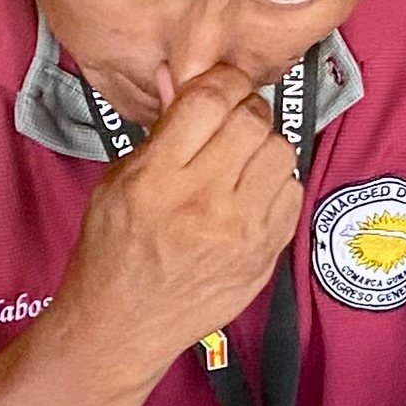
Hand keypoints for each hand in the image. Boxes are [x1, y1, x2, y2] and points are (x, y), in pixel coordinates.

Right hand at [58, 61, 304, 383]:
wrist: (122, 325)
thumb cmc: (113, 252)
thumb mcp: (117, 183)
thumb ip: (159, 133)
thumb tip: (181, 80)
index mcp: (157, 180)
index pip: (208, 102)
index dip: (222, 80)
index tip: (221, 82)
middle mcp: (203, 203)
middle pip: (254, 122)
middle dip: (245, 110)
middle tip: (233, 120)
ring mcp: (241, 231)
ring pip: (282, 153)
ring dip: (264, 147)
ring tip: (240, 161)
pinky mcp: (266, 253)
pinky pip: (293, 193)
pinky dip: (277, 184)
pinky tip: (251, 194)